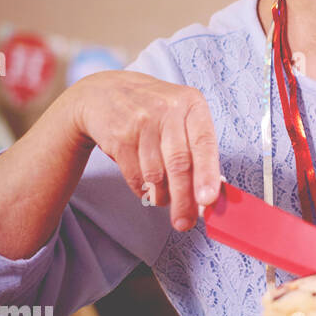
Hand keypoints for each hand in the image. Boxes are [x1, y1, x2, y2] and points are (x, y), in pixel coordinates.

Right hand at [66, 70, 221, 232]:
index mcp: (192, 104)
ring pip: (155, 173)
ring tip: (165, 201)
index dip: (207, 174)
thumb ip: (199, 149)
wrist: (104, 93)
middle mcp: (167, 109)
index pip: (204, 143)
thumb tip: (211, 190)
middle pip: (179, 163)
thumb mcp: (182, 117)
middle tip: (185, 222)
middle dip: (184, 199)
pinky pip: (134, 174)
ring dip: (162, 196)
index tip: (208, 200)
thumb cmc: (155, 112)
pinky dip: (143, 189)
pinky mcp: (118, 136)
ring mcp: (140, 121)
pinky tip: (147, 189)